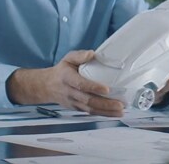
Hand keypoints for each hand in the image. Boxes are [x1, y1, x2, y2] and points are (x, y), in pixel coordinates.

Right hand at [7, 50, 124, 116]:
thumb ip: (79, 56)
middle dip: (105, 104)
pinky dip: (103, 115)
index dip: (94, 87)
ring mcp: (74, 102)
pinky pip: (90, 113)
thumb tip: (92, 54)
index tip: (107, 89)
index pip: (81, 84)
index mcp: (68, 78)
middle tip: (120, 104)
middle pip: (88, 100)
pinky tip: (114, 114)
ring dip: (106, 112)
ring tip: (120, 111)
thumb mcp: (68, 59)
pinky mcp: (77, 108)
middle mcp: (70, 92)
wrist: (47, 86)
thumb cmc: (61, 71)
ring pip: (90, 109)